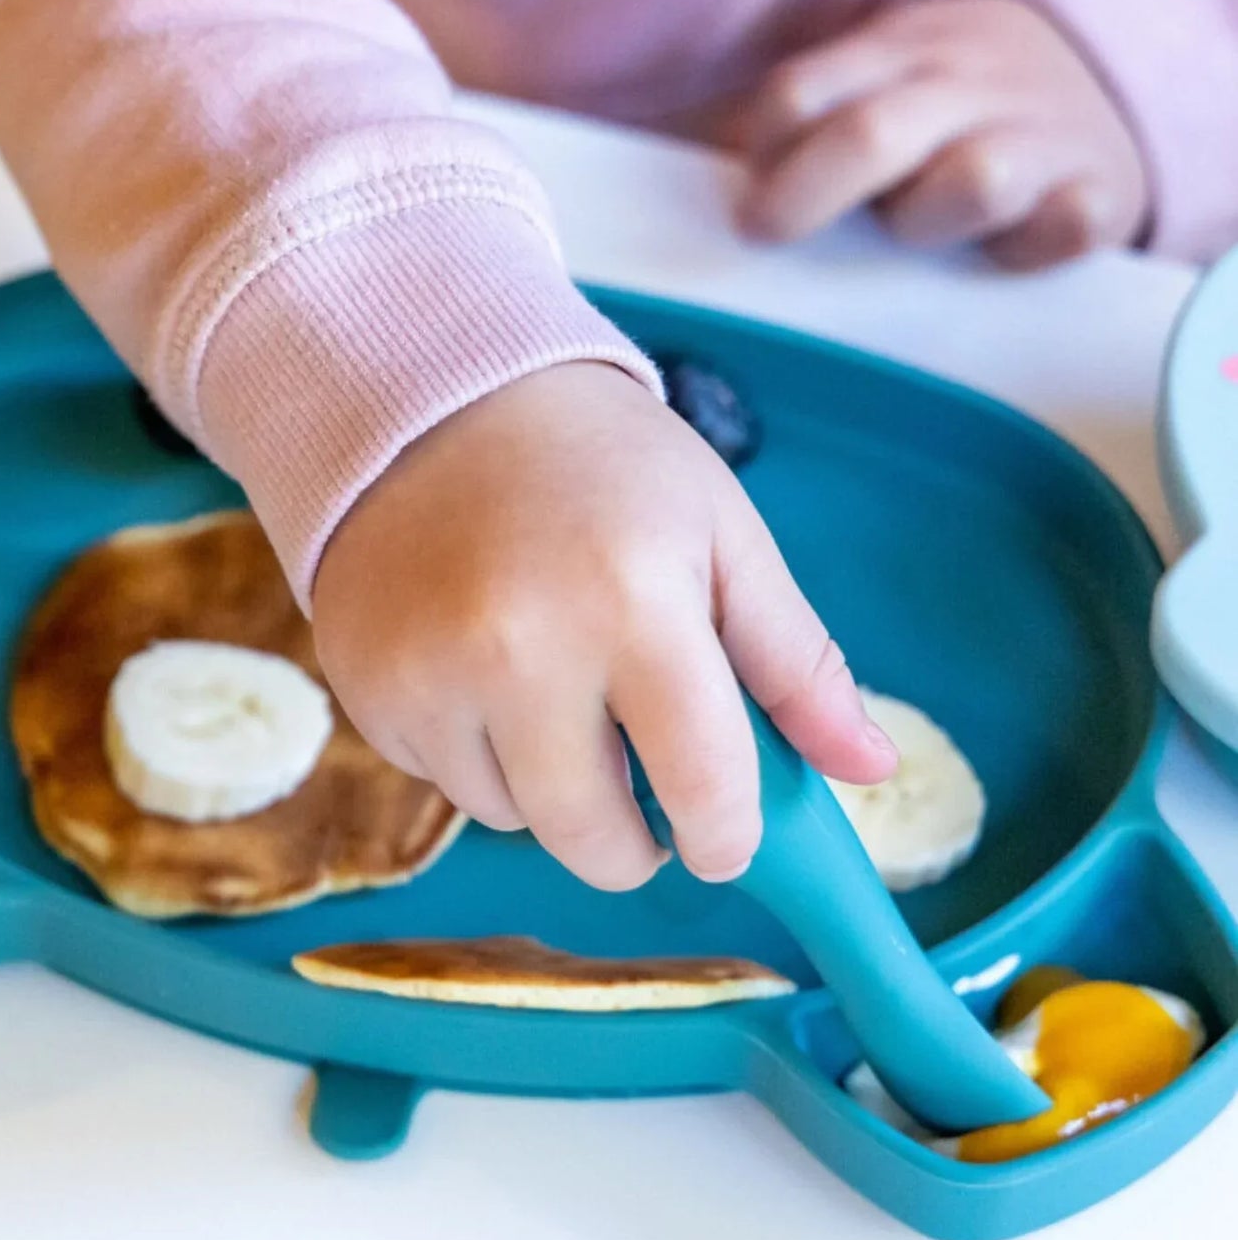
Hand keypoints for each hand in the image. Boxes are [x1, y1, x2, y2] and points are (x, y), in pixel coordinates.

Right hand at [312, 361, 896, 890]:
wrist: (431, 398)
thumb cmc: (601, 463)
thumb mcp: (721, 535)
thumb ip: (797, 661)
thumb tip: (872, 770)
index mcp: (634, 603)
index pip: (703, 787)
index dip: (727, 834)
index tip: (723, 834)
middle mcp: (519, 651)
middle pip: (594, 841)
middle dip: (636, 842)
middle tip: (644, 792)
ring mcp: (429, 675)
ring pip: (512, 819)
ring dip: (549, 788)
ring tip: (552, 688)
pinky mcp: (366, 689)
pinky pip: (441, 781)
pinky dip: (477, 754)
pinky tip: (481, 669)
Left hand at [736, 0, 1149, 269]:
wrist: (1103, 69)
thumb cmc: (945, 110)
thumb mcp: (878, 82)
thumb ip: (804, 130)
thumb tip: (691, 200)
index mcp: (893, 54)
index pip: (801, 95)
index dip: (761, 149)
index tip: (742, 201)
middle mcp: (965, 86)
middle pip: (871, 134)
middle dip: (806, 194)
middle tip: (764, 234)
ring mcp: (1038, 137)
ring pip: (975, 181)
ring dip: (927, 221)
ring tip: (914, 236)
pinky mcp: (1097, 193)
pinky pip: (1067, 225)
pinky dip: (1035, 246)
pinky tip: (1005, 256)